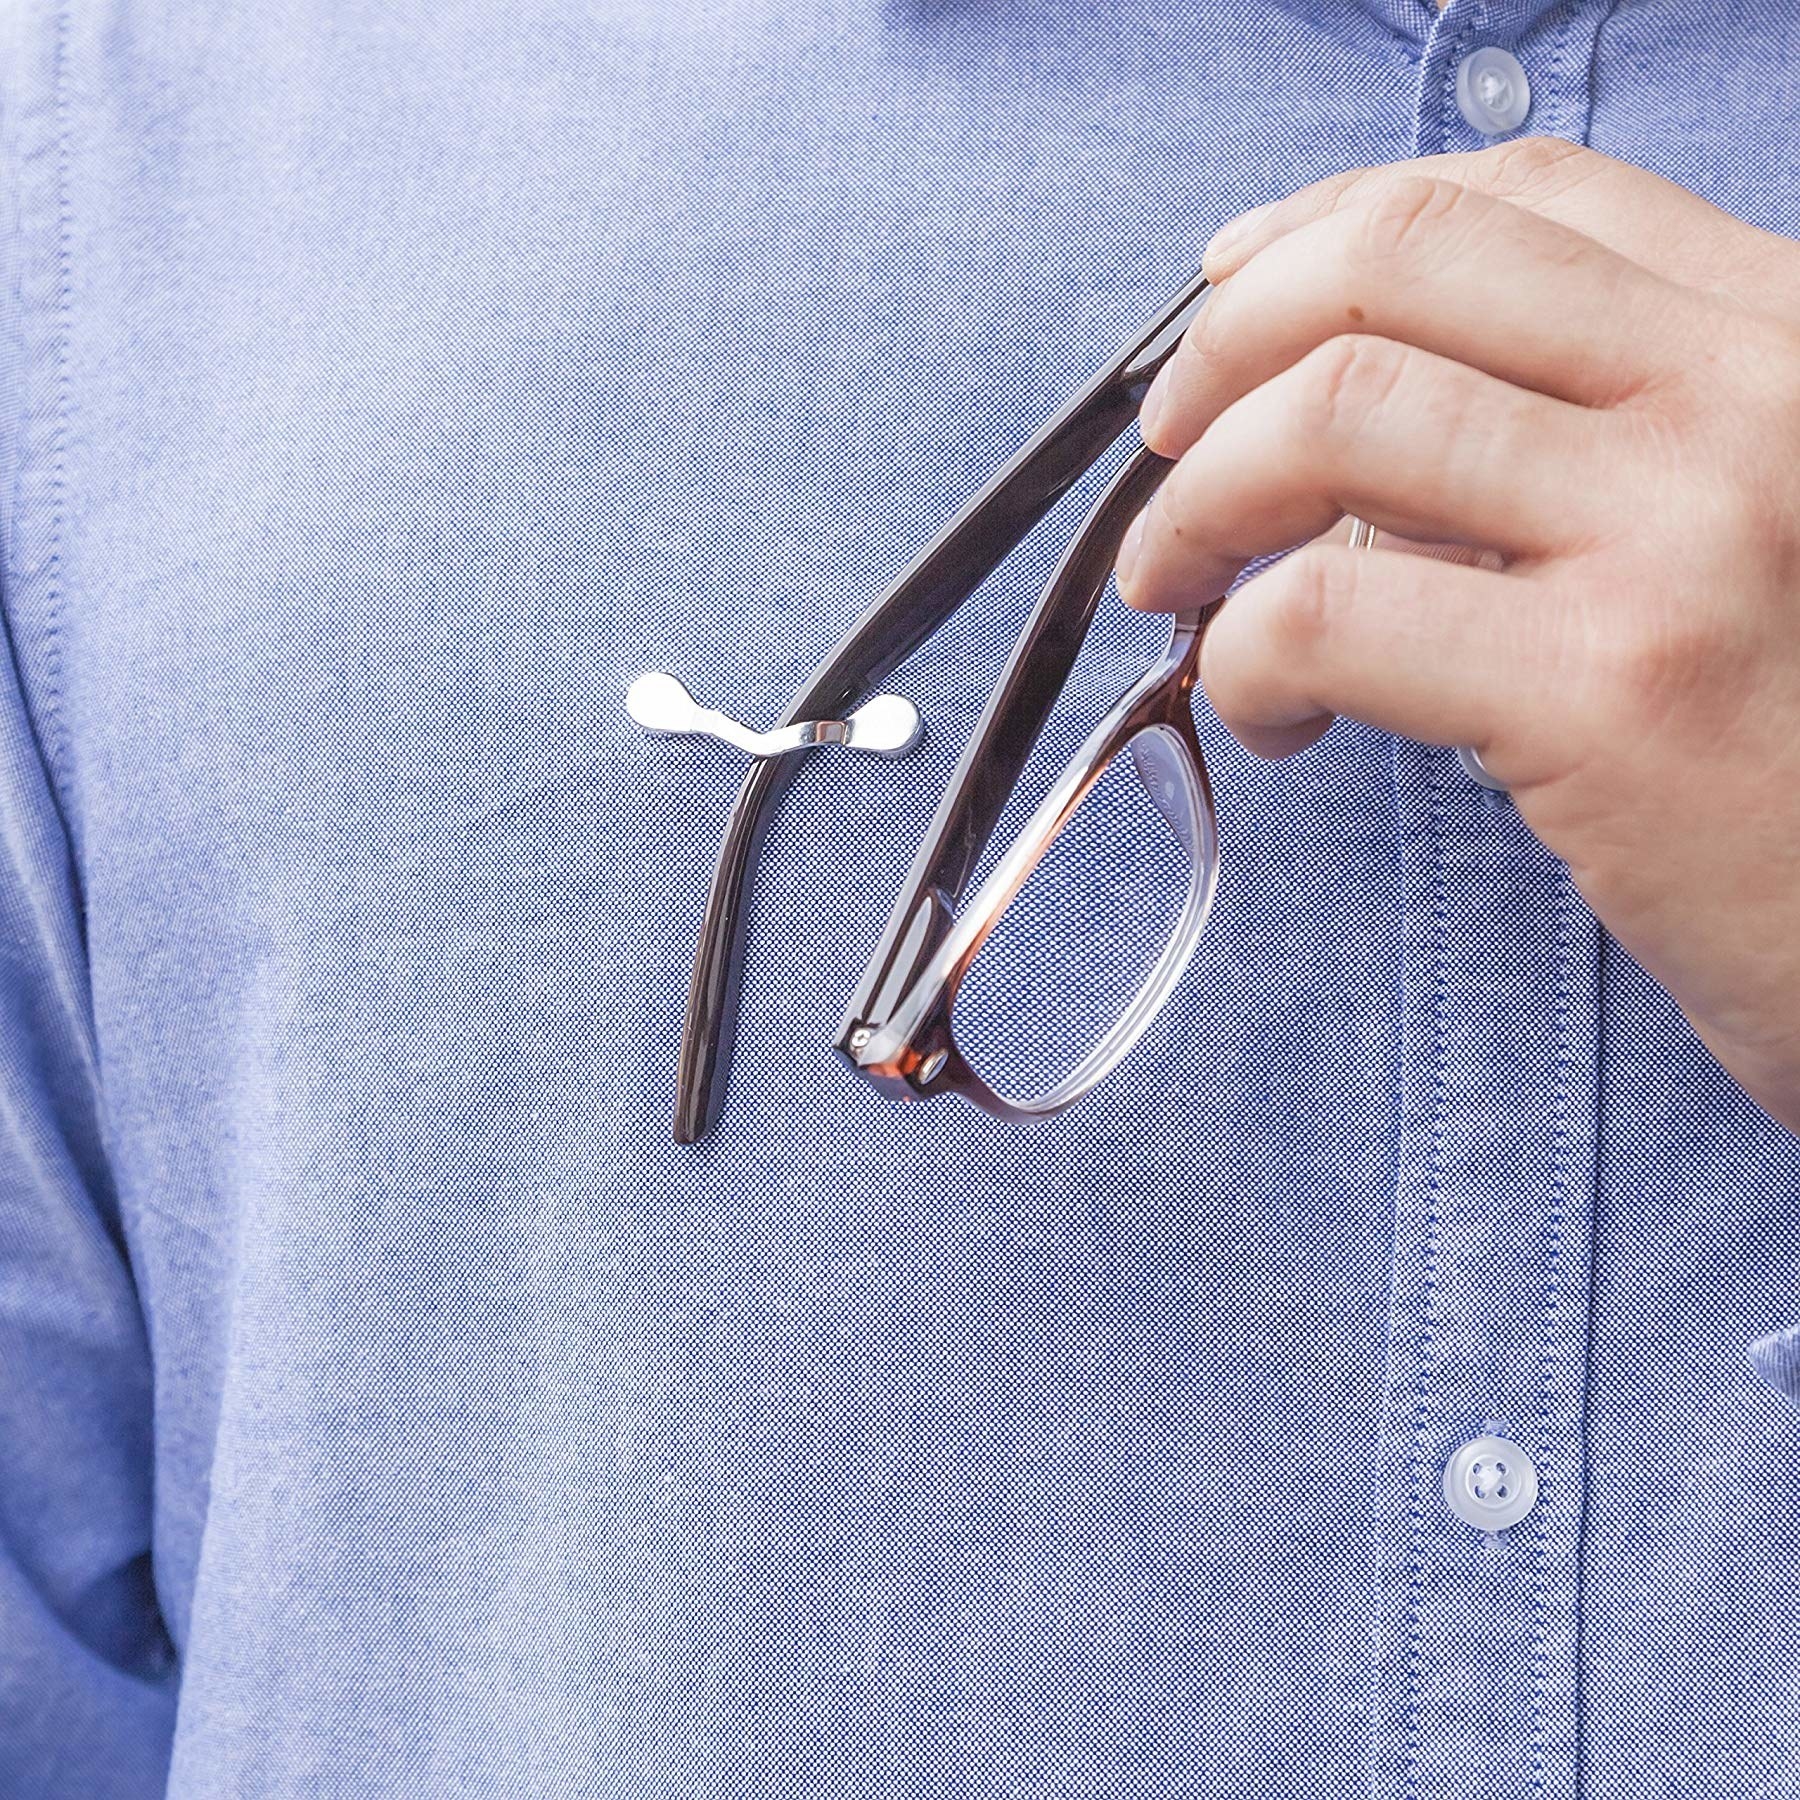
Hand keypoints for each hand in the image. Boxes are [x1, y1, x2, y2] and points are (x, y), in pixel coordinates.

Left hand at [1112, 139, 1799, 1132]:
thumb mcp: (1747, 528)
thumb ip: (1593, 444)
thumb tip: (1339, 429)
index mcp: (1784, 335)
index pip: (1519, 197)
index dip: (1326, 231)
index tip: (1229, 303)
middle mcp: (1752, 393)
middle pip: (1399, 265)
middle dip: (1224, 347)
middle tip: (1169, 453)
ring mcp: (1687, 530)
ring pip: (1335, 416)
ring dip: (1200, 506)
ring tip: (1184, 592)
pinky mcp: (1612, 686)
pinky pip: (1325, 610)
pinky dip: (1238, 652)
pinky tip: (1268, 713)